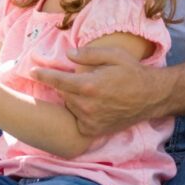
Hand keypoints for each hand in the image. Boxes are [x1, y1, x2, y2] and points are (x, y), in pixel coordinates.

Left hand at [30, 44, 168, 136]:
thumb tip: (68, 54)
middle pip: (64, 93)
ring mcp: (91, 120)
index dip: (43, 75)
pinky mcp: (96, 130)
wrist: (152, 97)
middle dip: (67, 85)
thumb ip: (88, 54)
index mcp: (89, 85)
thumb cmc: (133, 72)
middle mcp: (87, 105)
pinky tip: (93, 107)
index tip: (32, 71)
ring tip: (94, 93)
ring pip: (70, 106)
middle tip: (85, 80)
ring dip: (75, 99)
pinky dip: (80, 113)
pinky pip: (78, 120)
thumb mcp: (114, 55)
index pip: (57, 80)